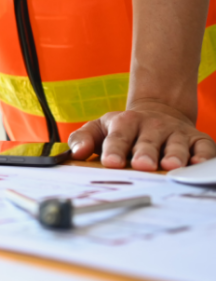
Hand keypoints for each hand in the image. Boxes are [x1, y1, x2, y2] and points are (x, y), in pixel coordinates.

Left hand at [68, 100, 215, 170]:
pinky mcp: (197, 139)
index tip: (111, 162)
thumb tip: (76, 152)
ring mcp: (176, 132)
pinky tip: (197, 164)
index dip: (114, 149)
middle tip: (142, 165)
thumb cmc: (122, 130)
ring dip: (174, 155)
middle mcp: (152, 126)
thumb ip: (82, 139)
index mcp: (126, 123)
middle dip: (145, 153)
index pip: (118, 137)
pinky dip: (203, 155)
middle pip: (148, 141)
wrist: (157, 114)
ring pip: (177, 144)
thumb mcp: (99, 129)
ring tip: (170, 166)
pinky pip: (204, 147)